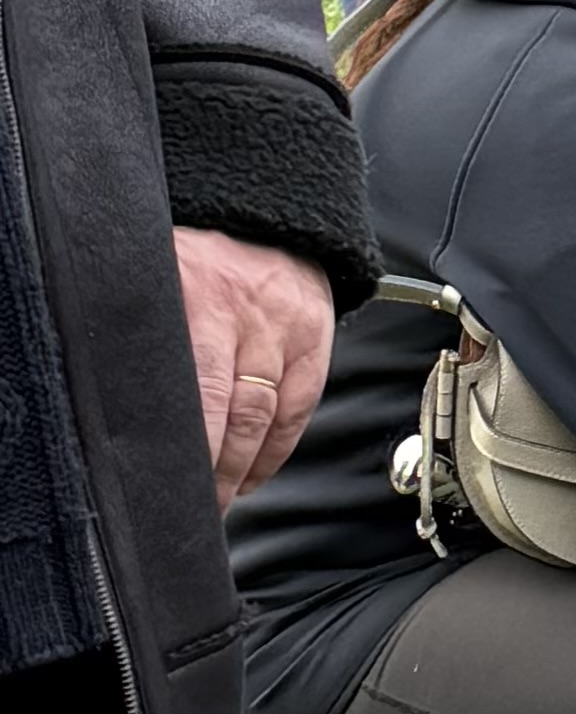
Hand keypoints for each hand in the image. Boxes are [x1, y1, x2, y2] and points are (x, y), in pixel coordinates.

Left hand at [171, 231, 334, 504]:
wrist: (262, 206)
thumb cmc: (196, 245)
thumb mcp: (155, 274)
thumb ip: (145, 329)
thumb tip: (121, 396)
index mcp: (199, 300)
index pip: (198, 394)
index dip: (189, 450)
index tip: (169, 485)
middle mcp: (248, 317)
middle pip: (236, 417)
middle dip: (216, 473)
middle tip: (198, 507)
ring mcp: (287, 330)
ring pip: (268, 419)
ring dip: (245, 467)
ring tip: (224, 496)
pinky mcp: (316, 338)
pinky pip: (301, 407)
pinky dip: (279, 447)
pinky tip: (256, 470)